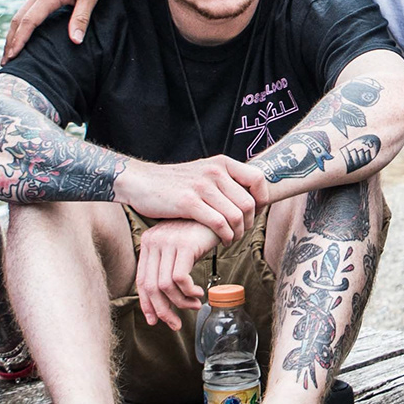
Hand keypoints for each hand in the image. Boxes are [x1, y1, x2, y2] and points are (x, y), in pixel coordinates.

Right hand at [1, 0, 103, 59]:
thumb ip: (81, 17)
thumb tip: (75, 41)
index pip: (29, 20)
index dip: (20, 39)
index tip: (14, 55)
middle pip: (17, 20)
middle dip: (10, 41)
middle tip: (5, 62)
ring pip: (17, 16)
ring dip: (11, 35)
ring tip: (8, 55)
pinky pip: (23, 12)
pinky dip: (17, 27)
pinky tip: (17, 38)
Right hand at [117, 153, 265, 242]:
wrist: (141, 182)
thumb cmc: (174, 183)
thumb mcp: (203, 172)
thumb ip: (224, 181)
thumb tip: (249, 196)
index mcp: (221, 163)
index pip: (258, 179)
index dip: (262, 199)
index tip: (255, 213)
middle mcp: (215, 171)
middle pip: (249, 203)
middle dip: (249, 222)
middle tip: (242, 231)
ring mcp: (202, 186)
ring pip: (236, 215)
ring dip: (238, 233)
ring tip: (231, 238)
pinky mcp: (188, 203)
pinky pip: (219, 223)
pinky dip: (225, 236)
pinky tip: (221, 241)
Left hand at [129, 218, 215, 328]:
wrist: (221, 212)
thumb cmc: (201, 233)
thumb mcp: (180, 250)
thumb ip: (168, 268)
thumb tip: (162, 302)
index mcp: (149, 242)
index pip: (142, 280)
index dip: (147, 304)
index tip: (156, 320)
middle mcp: (154, 240)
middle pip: (151, 287)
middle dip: (163, 311)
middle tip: (176, 325)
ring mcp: (168, 241)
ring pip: (165, 286)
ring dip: (182, 303)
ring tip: (195, 305)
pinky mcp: (184, 244)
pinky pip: (180, 279)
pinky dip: (189, 292)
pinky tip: (200, 293)